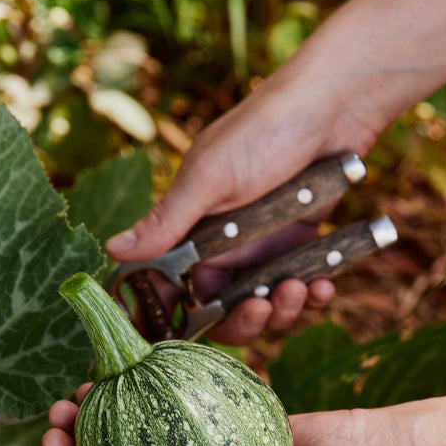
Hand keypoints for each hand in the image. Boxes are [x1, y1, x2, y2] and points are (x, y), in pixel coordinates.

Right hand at [105, 54, 378, 345]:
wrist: (333, 108)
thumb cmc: (261, 132)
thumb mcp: (209, 177)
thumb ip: (166, 221)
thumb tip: (111, 250)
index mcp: (190, 233)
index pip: (171, 291)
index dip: (175, 319)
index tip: (185, 337)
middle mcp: (223, 248)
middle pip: (222, 314)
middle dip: (242, 322)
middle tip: (259, 308)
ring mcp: (262, 251)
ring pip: (264, 309)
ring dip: (281, 312)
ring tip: (298, 288)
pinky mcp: (299, 249)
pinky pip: (301, 290)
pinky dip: (312, 296)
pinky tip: (323, 284)